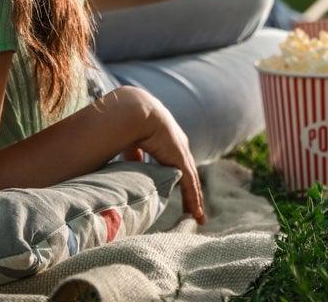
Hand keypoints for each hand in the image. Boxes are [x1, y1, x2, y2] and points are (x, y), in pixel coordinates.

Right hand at [121, 90, 204, 223]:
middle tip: (194, 210)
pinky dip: (193, 200)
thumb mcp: (134, 142)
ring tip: (197, 216)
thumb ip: (135, 156)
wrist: (136, 111)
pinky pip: (190, 185)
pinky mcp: (181, 161)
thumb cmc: (130, 123)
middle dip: (192, 192)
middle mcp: (179, 147)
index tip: (178, 188)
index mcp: (168, 140)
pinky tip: (196, 214)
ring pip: (192, 182)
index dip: (179, 177)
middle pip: (189, 175)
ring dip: (195, 200)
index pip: (177, 163)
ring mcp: (182, 153)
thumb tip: (130, 168)